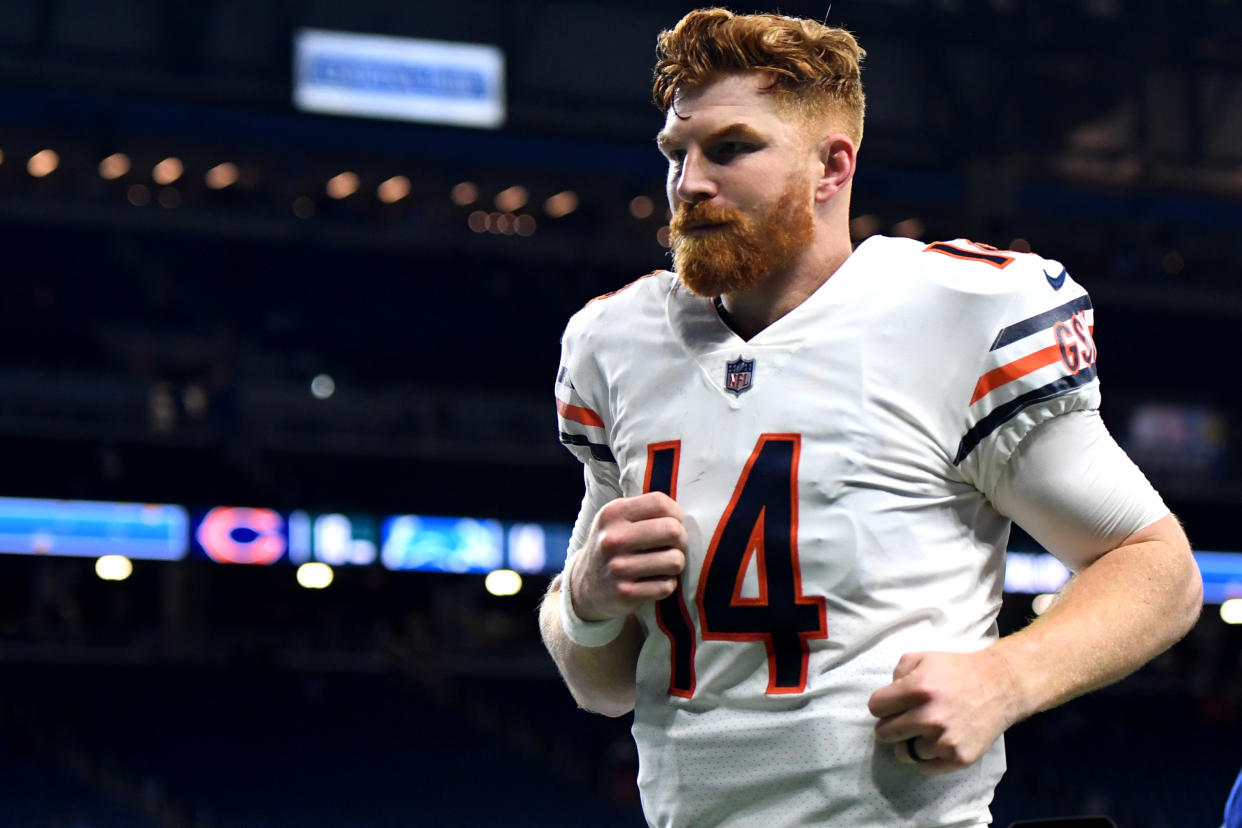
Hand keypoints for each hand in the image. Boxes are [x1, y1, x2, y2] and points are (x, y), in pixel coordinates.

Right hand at [569, 492, 687, 621]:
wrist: (584, 585)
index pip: (660, 503)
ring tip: (663, 564)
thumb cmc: (612, 546)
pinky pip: (667, 586)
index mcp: (612, 514)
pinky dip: (666, 584)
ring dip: (676, 564)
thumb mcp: (616, 519)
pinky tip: (654, 581)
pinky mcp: (625, 594)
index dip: (675, 513)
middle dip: (681, 539)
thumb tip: (684, 514)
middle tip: (672, 545)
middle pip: (673, 531)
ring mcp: (618, 568)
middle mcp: (613, 539)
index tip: (672, 523)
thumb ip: (645, 510)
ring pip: (675, 561)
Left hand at [867, 649, 1024, 773]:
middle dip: (890, 725)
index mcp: (918, 689)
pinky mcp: (958, 758)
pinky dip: (926, 757)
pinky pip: (925, 767)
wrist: (1000, 686)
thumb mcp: (923, 657)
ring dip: (910, 742)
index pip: (875, 707)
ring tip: (924, 730)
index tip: (892, 704)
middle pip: (884, 733)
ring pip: (904, 752)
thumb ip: (897, 673)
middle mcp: (929, 717)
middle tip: (905, 719)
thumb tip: (887, 697)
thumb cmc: (958, 670)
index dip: (882, 704)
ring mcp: (944, 741)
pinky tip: (935, 742)